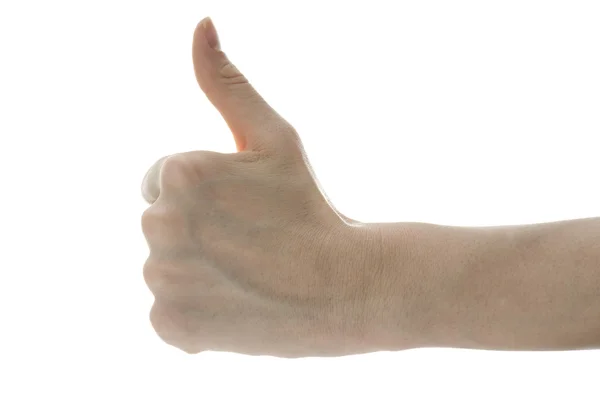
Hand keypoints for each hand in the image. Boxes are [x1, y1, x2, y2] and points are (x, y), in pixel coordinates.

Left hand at [141, 17, 381, 357]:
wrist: (345, 288)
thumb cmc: (310, 207)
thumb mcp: (273, 136)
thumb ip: (227, 83)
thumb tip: (200, 24)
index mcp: (178, 174)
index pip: (162, 181)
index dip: (204, 196)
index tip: (241, 211)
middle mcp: (158, 226)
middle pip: (160, 226)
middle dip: (195, 232)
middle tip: (248, 243)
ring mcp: (163, 281)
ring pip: (164, 269)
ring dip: (195, 272)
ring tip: (246, 275)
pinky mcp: (172, 327)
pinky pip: (168, 315)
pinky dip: (194, 314)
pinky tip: (236, 306)